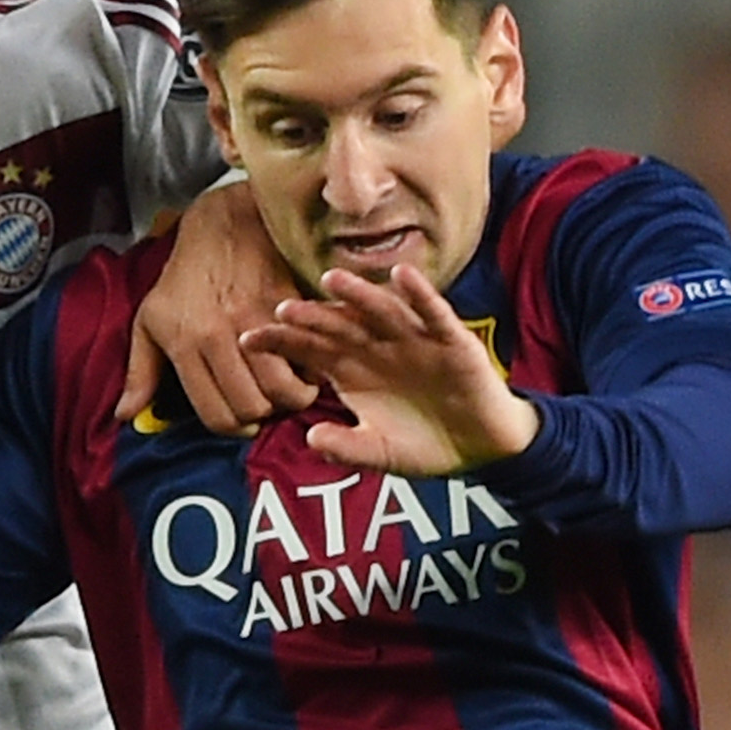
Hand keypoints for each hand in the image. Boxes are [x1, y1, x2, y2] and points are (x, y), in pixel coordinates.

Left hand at [119, 178, 312, 432]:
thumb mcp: (149, 320)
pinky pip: (305, 355)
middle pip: (253, 407)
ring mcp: (255, 319)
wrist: (222, 224)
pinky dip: (309, 368)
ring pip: (284, 388)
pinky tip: (302, 363)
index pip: (217, 415)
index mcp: (185, 344)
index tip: (242, 419)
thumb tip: (124, 416)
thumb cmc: (182, 278)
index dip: (233, 428)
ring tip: (289, 387)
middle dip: (263, 414)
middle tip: (266, 403)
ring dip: (291, 396)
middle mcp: (219, 336)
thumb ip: (140, 372)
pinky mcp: (285, 304)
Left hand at [239, 265, 540, 476]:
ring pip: (381, 312)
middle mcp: (379, 348)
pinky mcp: (451, 342)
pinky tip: (402, 276)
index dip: (282, 342)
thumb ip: (346, 448)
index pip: (310, 350)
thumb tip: (311, 439)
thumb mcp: (380, 453)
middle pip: (339, 326)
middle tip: (282, 308)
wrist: (481, 448)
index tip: (248, 339)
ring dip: (359, 294)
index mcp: (354, 371)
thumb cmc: (426, 444)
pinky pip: (433, 314)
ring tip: (334, 280)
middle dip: (312, 317)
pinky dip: (420, 295)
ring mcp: (414, 341)